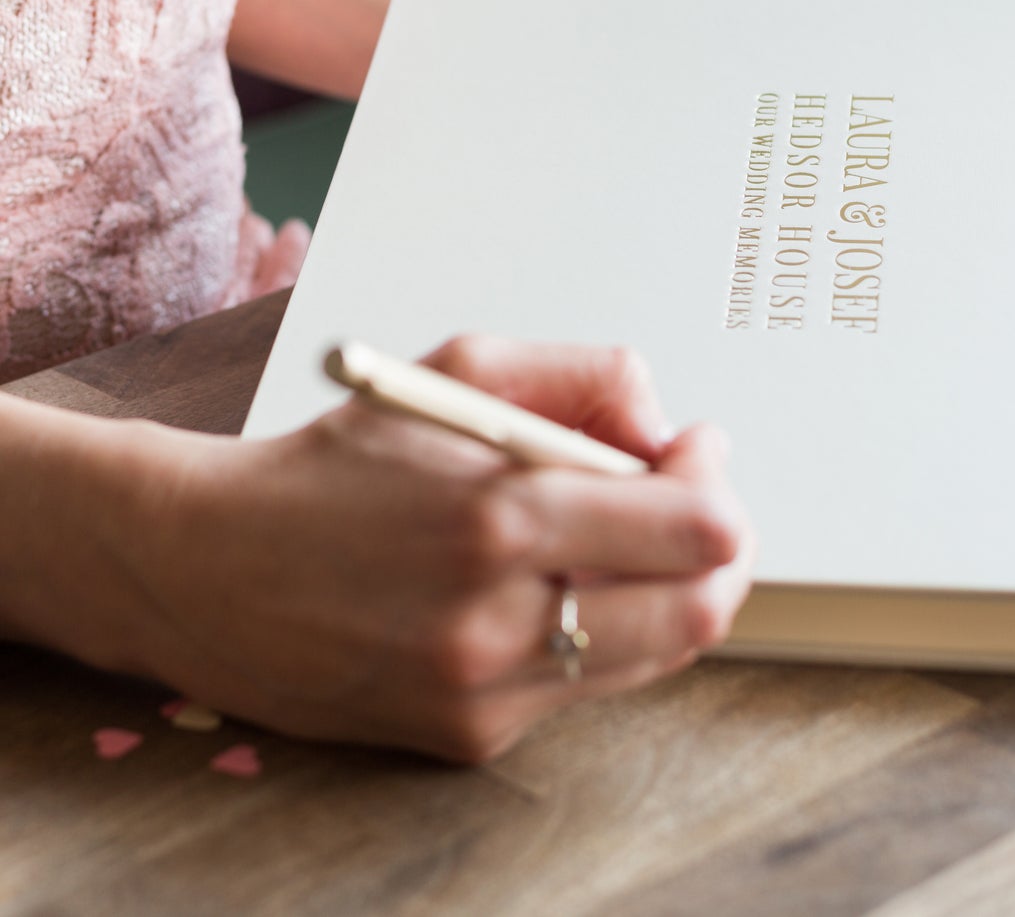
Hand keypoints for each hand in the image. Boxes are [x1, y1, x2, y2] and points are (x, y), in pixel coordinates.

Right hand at [102, 336, 753, 760]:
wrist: (206, 568)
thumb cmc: (336, 460)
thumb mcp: (458, 367)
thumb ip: (584, 377)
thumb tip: (665, 431)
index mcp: (499, 515)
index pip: (695, 530)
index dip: (718, 482)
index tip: (699, 450)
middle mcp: (498, 620)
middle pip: (699, 609)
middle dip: (720, 547)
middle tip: (695, 502)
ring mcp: (484, 692)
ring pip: (656, 654)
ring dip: (672, 590)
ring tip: (633, 538)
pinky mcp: (468, 736)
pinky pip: (587, 686)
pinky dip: (604, 631)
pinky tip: (560, 585)